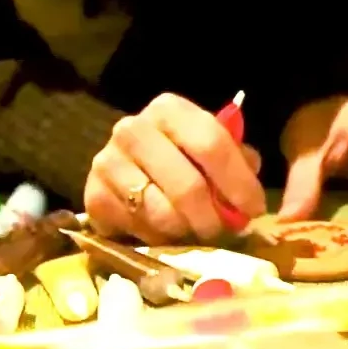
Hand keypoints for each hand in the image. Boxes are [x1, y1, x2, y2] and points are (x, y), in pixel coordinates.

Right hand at [85, 93, 266, 243]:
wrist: (126, 170)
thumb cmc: (181, 157)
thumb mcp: (212, 148)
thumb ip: (237, 160)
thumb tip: (250, 186)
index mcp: (169, 110)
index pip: (211, 143)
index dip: (238, 182)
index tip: (254, 210)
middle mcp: (133, 129)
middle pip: (187, 185)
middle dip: (212, 217)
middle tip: (222, 231)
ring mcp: (107, 161)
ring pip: (161, 212)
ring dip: (185, 231)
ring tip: (194, 232)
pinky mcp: (93, 195)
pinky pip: (136, 229)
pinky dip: (157, 239)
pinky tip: (164, 233)